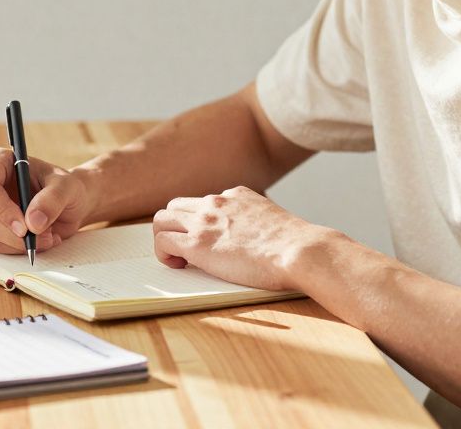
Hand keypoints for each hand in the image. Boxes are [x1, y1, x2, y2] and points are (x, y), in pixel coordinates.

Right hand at [0, 147, 98, 254]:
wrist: (67, 204)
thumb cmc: (64, 187)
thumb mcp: (66, 186)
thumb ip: (52, 199)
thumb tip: (33, 222)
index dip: (2, 209)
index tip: (24, 227)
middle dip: (14, 234)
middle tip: (44, 237)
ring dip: (20, 243)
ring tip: (48, 236)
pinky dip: (19, 248)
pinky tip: (38, 240)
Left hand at [152, 185, 322, 291]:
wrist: (299, 251)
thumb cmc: (294, 246)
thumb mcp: (272, 219)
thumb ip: (254, 221)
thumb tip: (251, 238)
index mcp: (235, 194)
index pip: (202, 201)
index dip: (198, 222)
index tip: (206, 239)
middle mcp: (216, 201)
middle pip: (175, 206)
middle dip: (175, 227)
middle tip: (186, 250)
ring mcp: (204, 221)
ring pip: (161, 219)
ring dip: (165, 237)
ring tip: (180, 259)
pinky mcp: (197, 243)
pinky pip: (162, 241)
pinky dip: (164, 254)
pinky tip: (179, 266)